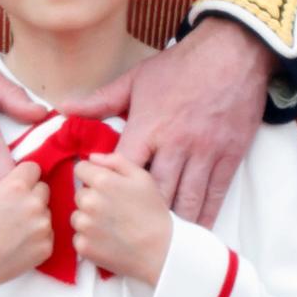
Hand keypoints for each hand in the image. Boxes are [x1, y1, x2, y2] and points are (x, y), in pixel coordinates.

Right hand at [0, 138, 52, 296]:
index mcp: (16, 186)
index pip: (33, 168)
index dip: (22, 177)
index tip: (11, 188)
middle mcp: (34, 204)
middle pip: (42, 188)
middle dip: (30, 194)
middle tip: (10, 208)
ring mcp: (42, 227)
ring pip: (46, 211)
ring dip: (35, 215)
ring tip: (12, 227)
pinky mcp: (47, 248)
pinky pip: (49, 234)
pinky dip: (38, 236)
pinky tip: (19, 241)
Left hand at [63, 18, 276, 227]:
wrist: (232, 53)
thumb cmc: (180, 66)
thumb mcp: (136, 79)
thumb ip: (100, 100)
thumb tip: (63, 108)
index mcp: (149, 126)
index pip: (123, 169)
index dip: (110, 189)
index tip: (101, 202)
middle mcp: (176, 144)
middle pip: (153, 193)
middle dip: (140, 216)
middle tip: (128, 231)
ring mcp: (204, 153)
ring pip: (186, 200)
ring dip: (172, 225)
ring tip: (160, 243)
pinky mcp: (228, 157)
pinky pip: (215, 195)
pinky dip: (205, 216)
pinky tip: (195, 231)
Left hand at [72, 152, 171, 285]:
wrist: (160, 251)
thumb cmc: (153, 212)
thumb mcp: (142, 177)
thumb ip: (116, 161)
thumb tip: (92, 157)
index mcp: (102, 181)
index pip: (80, 169)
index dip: (92, 175)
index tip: (104, 186)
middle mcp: (89, 202)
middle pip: (79, 194)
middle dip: (91, 198)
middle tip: (112, 209)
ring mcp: (84, 226)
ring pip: (77, 216)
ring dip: (88, 219)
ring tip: (111, 226)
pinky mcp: (83, 247)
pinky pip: (78, 237)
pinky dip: (89, 239)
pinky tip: (107, 240)